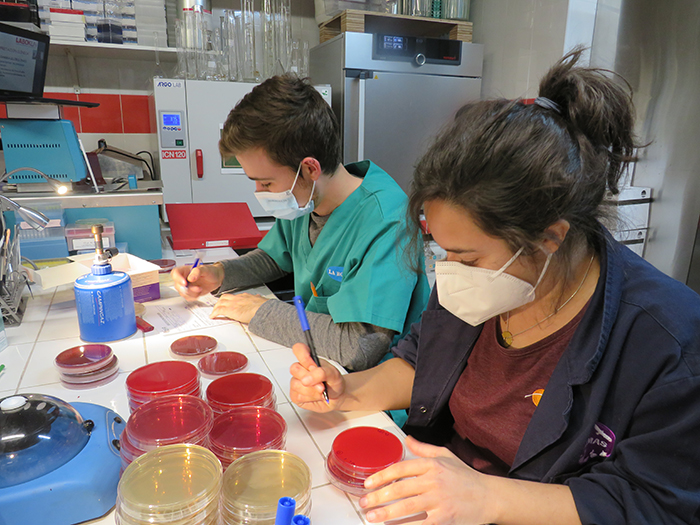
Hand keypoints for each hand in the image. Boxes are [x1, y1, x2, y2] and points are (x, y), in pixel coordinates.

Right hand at [172, 263, 222, 300]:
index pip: (175, 273)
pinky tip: (199, 292)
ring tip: (200, 288)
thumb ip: (197, 272)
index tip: (185, 283)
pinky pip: (188, 298)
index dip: (178, 278)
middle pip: (177, 285)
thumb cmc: (210, 271)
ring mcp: (186, 286)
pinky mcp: (190, 293)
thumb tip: (190, 278)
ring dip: (192, 293)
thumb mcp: (205, 269)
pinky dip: (194, 296)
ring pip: (183, 293)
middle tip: (197, 288)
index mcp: (185, 270)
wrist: (216, 278)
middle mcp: (183, 278)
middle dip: (187, 289)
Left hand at [209, 292, 267, 323]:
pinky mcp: (230, 310)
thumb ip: (258, 299)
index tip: (229, 303)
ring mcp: (233, 303)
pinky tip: (213, 316)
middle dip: (220, 302)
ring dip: (216, 307)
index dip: (230, 300)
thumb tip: (259, 298)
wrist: (263, 309)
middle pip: (225, 297)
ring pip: (220, 302)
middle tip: (218, 307)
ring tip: (214, 312)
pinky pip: (219, 310)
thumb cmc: (264, 307)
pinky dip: (214, 313)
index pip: (234, 297)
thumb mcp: (261, 300)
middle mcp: (238, 298)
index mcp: (245, 296)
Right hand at [289, 343, 345, 411]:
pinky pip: (298, 396)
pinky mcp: (295, 395)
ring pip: (297, 385)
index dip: (303, 356)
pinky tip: (316, 396)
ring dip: (312, 391)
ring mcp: (296, 382)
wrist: (337, 396)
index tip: (312, 366)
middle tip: (322, 385)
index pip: (298, 349)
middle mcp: (301, 369)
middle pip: (294, 369)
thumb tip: (306, 379)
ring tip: (321, 391)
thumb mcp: (333, 374)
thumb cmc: (334, 382)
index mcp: (309, 359)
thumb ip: (321, 373)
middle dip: (310, 379)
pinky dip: (310, 398)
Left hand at [359, 436, 490, 524]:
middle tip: (364, 502)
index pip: (401, 468)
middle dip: (378, 496)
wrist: (490, 497)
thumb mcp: (446, 456)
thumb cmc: (466, 477)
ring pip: (406, 508)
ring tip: (371, 517)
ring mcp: (440, 501)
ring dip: (386, 513)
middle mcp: (435, 481)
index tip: (368, 484)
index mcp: (433, 465)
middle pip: (399, 488)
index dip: (381, 476)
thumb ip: (424, 449)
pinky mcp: (445, 519)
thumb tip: (406, 439)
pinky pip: (419, 524)